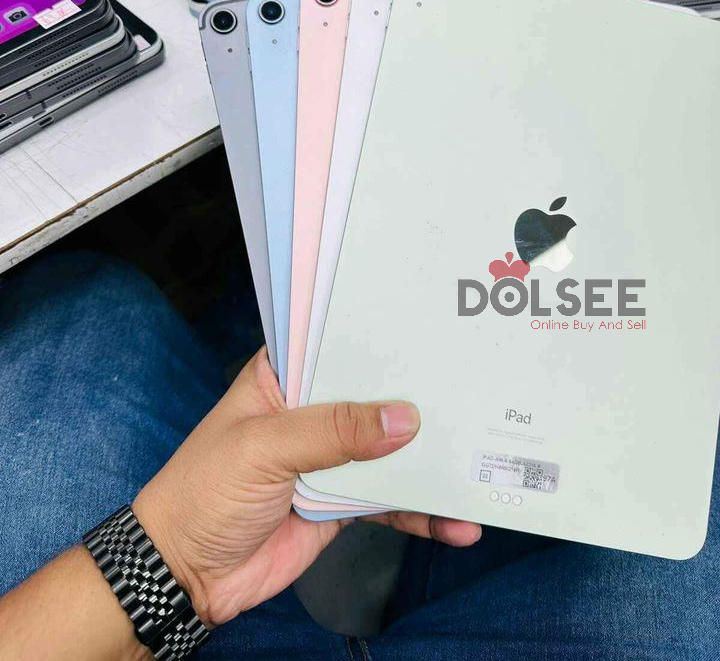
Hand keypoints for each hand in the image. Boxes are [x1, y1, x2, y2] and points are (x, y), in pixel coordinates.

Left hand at [134, 349, 480, 627]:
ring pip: (389, 450)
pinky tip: (456, 524)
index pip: (336, 344)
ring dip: (429, 459)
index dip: (380, 336)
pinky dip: (422, 513)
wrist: (185, 573)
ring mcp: (329, 458)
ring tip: (479, 462)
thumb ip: (332, 431)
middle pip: (373, 396)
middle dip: (419, 397)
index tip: (433, 326)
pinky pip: (390, 502)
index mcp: (283, 376)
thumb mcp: (263, 447)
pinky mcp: (341, 503)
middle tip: (475, 388)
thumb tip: (403, 419)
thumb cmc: (205, 491)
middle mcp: (311, 411)